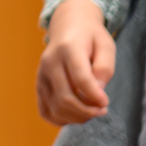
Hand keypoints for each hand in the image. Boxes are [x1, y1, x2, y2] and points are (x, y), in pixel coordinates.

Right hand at [36, 0, 115, 124]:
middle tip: (103, 109)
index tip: (106, 102)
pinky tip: (76, 113)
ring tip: (91, 111)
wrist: (68, 26)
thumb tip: (97, 92)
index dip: (95, 96)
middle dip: (87, 111)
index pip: (80, 79)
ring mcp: (41, 75)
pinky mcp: (39, 85)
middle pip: (65, 98)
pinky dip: (62, 119)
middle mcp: (50, 62)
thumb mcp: (106, 45)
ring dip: (77, 117)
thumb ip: (104, 67)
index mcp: (68, 48)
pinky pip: (46, 111)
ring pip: (56, 108)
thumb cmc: (91, 37)